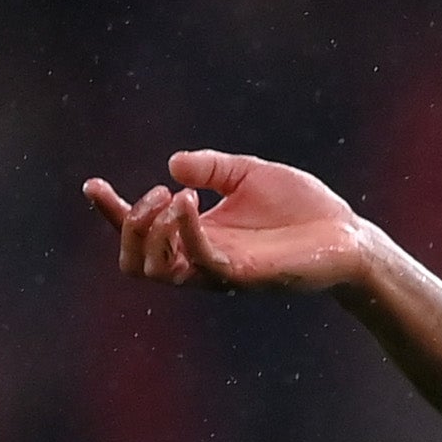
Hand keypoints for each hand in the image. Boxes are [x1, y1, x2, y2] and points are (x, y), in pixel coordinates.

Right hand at [82, 150, 374, 293]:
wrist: (348, 235)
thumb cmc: (303, 209)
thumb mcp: (248, 174)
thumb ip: (211, 168)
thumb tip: (172, 165)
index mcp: (199, 237)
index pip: (140, 235)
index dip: (110, 213)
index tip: (93, 184)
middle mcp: (203, 260)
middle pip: (135, 262)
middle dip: (127, 224)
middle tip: (155, 192)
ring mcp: (221, 272)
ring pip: (154, 270)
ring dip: (150, 230)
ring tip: (175, 196)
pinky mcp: (244, 276)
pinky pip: (197, 260)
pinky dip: (183, 229)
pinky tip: (189, 199)